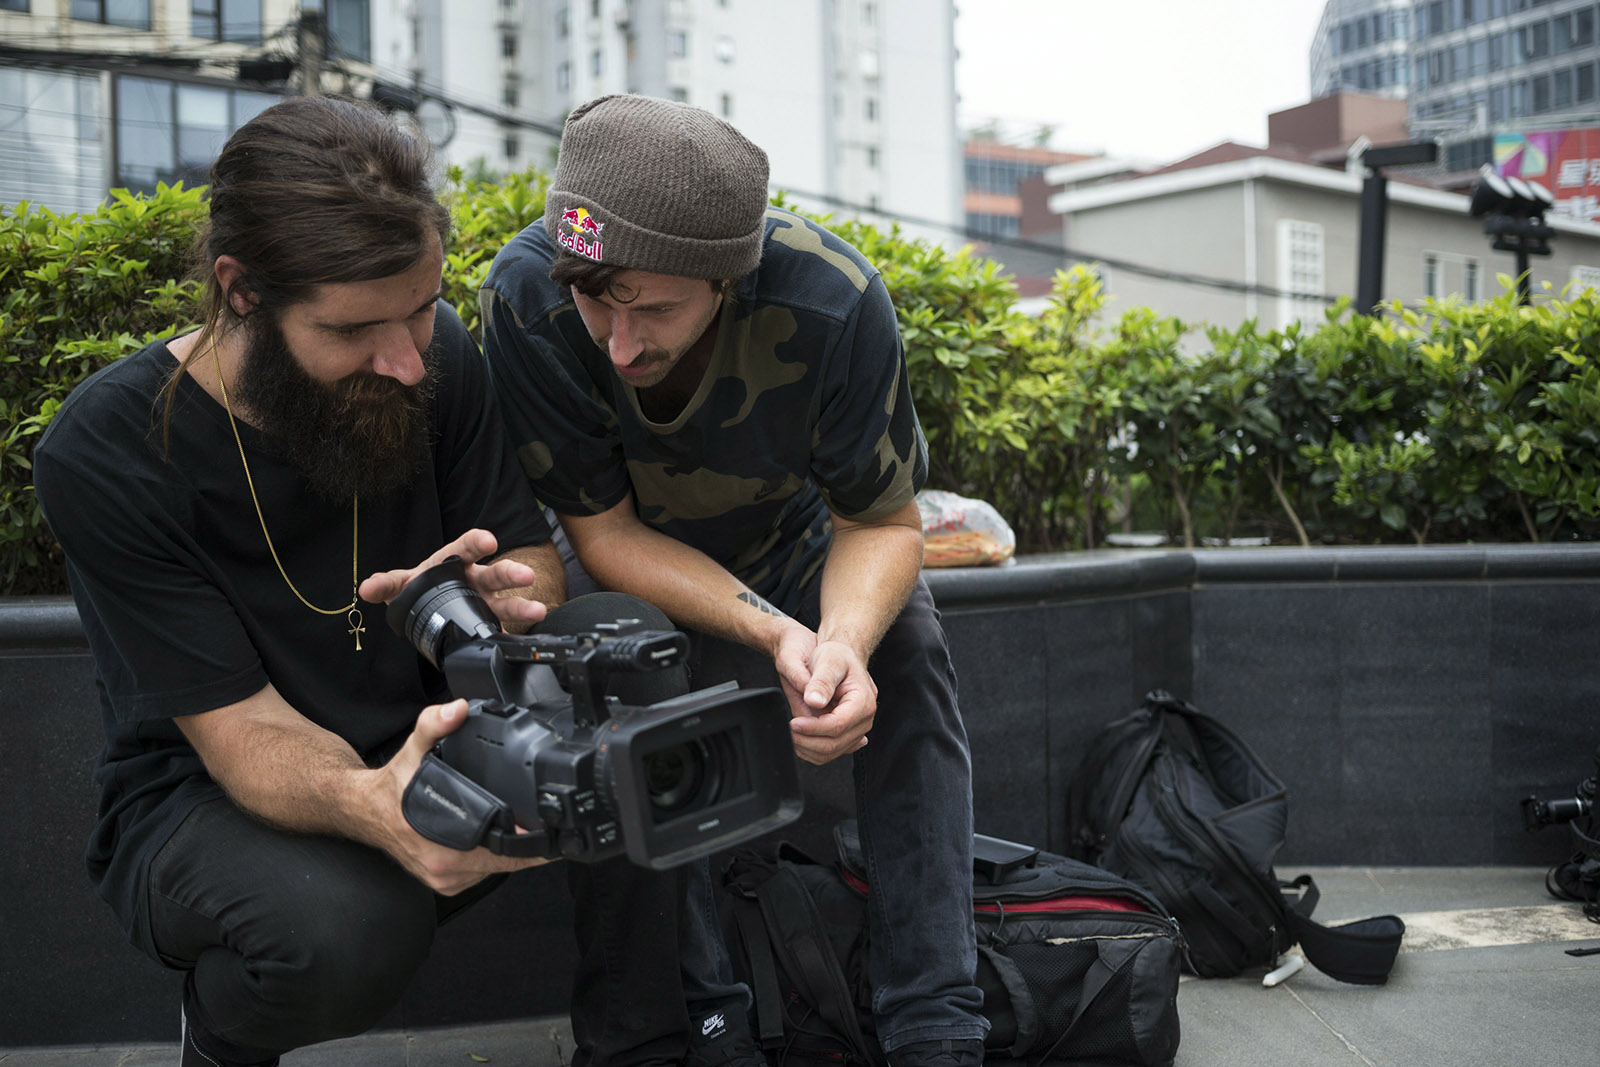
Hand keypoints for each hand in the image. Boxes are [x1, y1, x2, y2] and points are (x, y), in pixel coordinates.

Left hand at [358, 528, 547, 631]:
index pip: (468, 546)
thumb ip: (387, 584)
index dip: (478, 542)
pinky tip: (526, 639)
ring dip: (522, 606)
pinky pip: (504, 626)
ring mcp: (486, 601)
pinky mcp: (489, 622)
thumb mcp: (403, 583)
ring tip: (539, 610)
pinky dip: (515, 632)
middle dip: (511, 573)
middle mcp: (476, 579)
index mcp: (455, 562)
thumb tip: (366, 588)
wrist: (428, 607)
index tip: (488, 541)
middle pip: (496, 572)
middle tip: (526, 576)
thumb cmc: (420, 586)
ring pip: (507, 601)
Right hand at [370, 698, 550, 894]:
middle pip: (505, 863)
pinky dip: (493, 859)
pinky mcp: (444, 883)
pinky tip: (497, 839)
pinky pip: (481, 874)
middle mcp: (442, 867)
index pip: (501, 851)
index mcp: (439, 842)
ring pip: (495, 871)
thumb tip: (457, 710)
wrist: (365, 811)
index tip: (550, 827)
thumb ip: (435, 724)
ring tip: (522, 829)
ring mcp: (443, 879)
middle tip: (545, 824)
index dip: (530, 839)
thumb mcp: (413, 749)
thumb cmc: (391, 788)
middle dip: (528, 845)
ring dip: (510, 853)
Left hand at [774, 626, 874, 765]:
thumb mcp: (828, 660)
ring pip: (832, 752)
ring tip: (792, 734)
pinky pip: (831, 751)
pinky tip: (801, 738)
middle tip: (789, 730)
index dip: (813, 728)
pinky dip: (813, 750)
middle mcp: (865, 719)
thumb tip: (815, 701)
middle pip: (835, 743)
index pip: (838, 725)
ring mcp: (858, 729)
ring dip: (808, 748)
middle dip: (808, 740)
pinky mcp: (848, 735)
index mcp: (863, 701)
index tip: (794, 722)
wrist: (840, 658)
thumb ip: (822, 681)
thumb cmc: (836, 656)